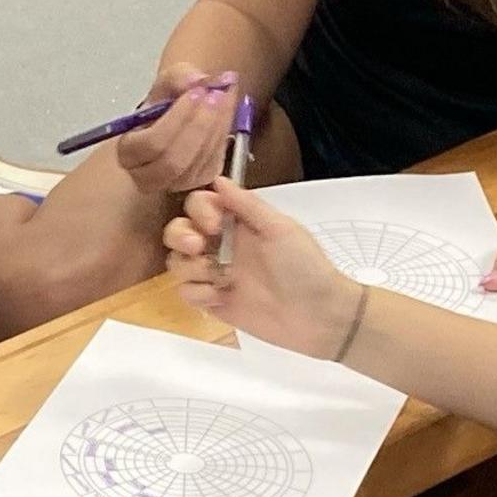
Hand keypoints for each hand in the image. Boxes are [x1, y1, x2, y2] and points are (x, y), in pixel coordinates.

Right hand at [111, 71, 244, 201]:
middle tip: (216, 95)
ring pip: (197, 164)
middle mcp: (147, 176)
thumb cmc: (167, 100)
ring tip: (225, 97)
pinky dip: (223, 135)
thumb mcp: (168, 81)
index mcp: (128, 151)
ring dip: (215, 128)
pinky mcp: (199, 182)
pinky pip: (214, 163)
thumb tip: (196, 80)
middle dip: (199, 126)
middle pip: (174, 161)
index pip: (151, 144)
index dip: (177, 119)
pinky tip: (226, 111)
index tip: (196, 92)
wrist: (181, 112)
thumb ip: (179, 77)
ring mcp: (175, 184)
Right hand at [165, 175, 361, 357]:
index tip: (213, 225)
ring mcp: (216, 275)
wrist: (317, 317)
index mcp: (239, 224)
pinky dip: (197, 294)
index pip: (201, 205)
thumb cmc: (305, 268)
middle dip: (181, 236)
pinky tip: (219, 298)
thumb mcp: (280, 229)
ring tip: (219, 279)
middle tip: (199, 248)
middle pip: (179, 231)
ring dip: (190, 267)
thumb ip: (248, 204)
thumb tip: (218, 179)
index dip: (199, 211)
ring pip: (178, 262)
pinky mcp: (214, 303)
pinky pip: (186, 292)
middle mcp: (223, 246)